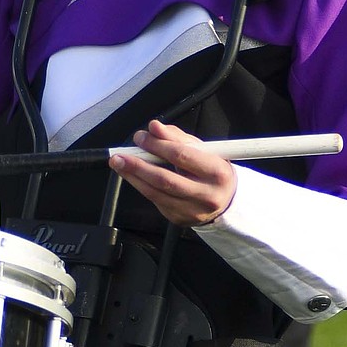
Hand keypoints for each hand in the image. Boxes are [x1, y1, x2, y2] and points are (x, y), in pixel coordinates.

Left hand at [108, 119, 236, 226]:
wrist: (226, 201)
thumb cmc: (212, 171)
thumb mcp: (203, 150)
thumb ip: (176, 137)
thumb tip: (154, 127)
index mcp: (217, 172)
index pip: (181, 156)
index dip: (157, 145)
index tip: (141, 138)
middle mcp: (206, 194)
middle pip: (165, 179)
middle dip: (138, 166)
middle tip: (120, 156)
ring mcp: (192, 210)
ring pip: (156, 193)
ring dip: (133, 177)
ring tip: (119, 164)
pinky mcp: (180, 219)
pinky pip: (156, 201)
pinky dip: (142, 186)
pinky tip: (133, 176)